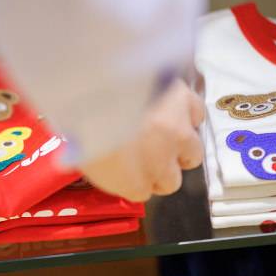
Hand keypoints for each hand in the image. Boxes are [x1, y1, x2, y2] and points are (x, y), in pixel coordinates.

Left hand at [81, 78, 204, 202]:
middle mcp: (159, 165)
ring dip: (179, 146)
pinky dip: (186, 114)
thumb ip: (99, 163)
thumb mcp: (79, 151)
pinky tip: (171, 108)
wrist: (96, 82)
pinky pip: (196, 116)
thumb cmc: (80, 117)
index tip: (126, 168)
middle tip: (144, 151)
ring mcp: (177, 136)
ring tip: (162, 132)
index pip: (142, 193)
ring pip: (191, 153)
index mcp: (129, 182)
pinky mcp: (187, 104)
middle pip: (170, 180)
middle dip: (158, 168)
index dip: (134, 179)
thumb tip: (97, 160)